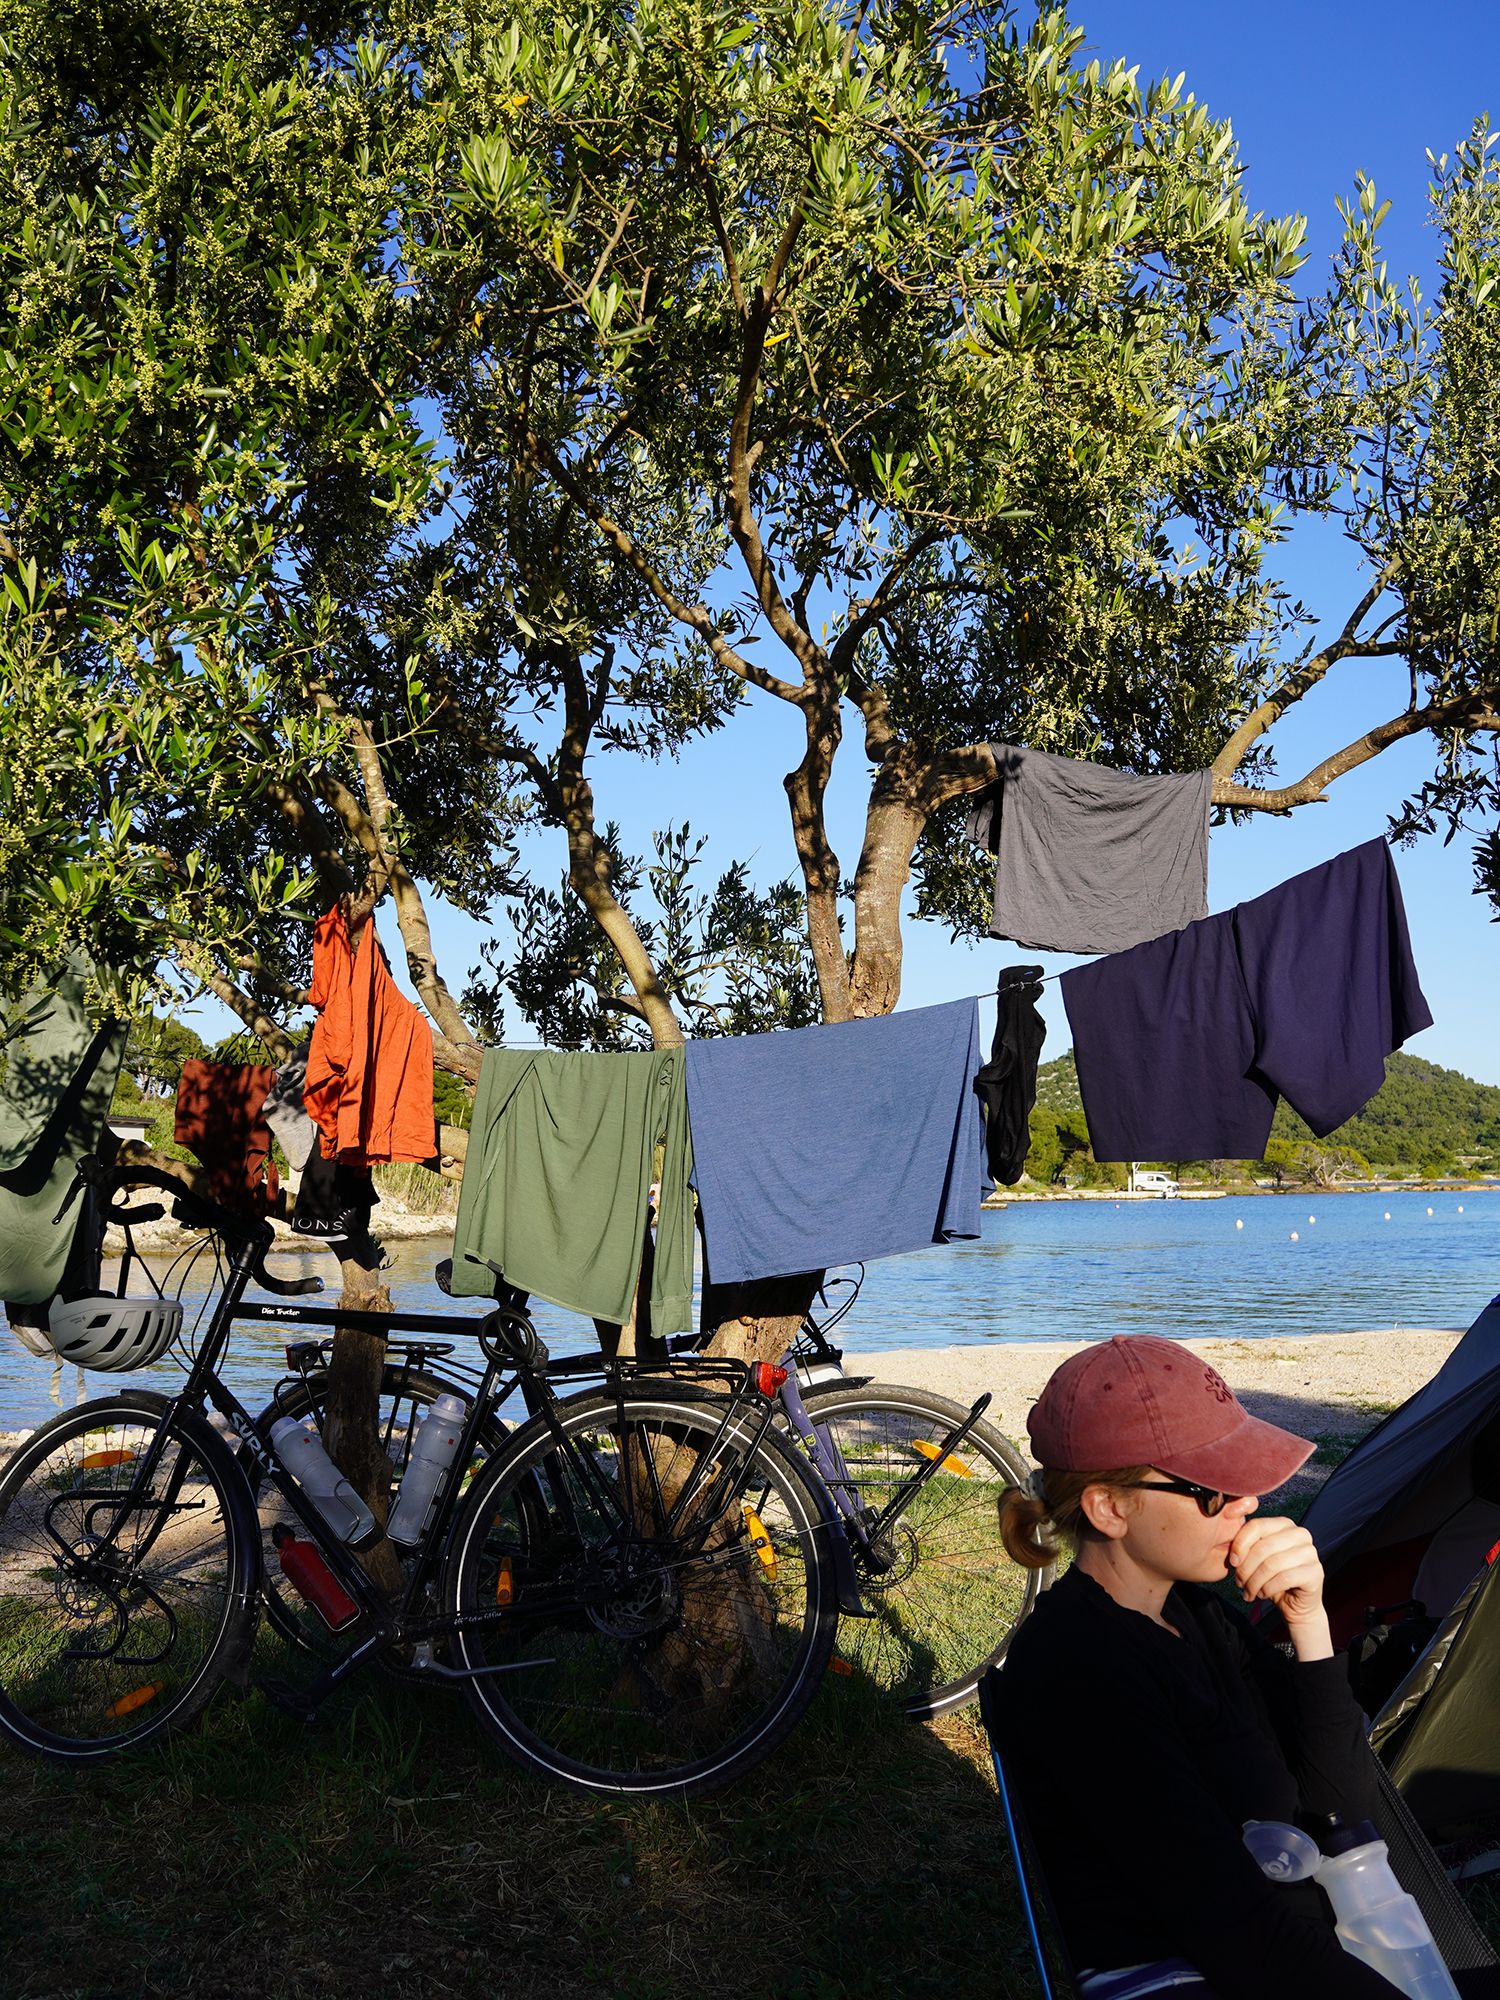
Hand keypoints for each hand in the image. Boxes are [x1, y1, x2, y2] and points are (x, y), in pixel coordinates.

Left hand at [1228, 1516, 1326, 1631]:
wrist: (1295, 1604)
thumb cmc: (1272, 1578)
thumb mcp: (1256, 1558)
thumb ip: (1246, 1545)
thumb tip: (1229, 1547)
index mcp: (1284, 1524)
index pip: (1256, 1526)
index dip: (1240, 1544)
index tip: (1231, 1562)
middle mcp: (1300, 1534)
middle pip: (1263, 1547)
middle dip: (1246, 1568)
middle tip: (1238, 1583)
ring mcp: (1311, 1552)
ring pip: (1272, 1564)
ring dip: (1254, 1582)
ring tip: (1248, 1592)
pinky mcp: (1316, 1572)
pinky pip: (1284, 1578)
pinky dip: (1268, 1588)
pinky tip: (1262, 1594)